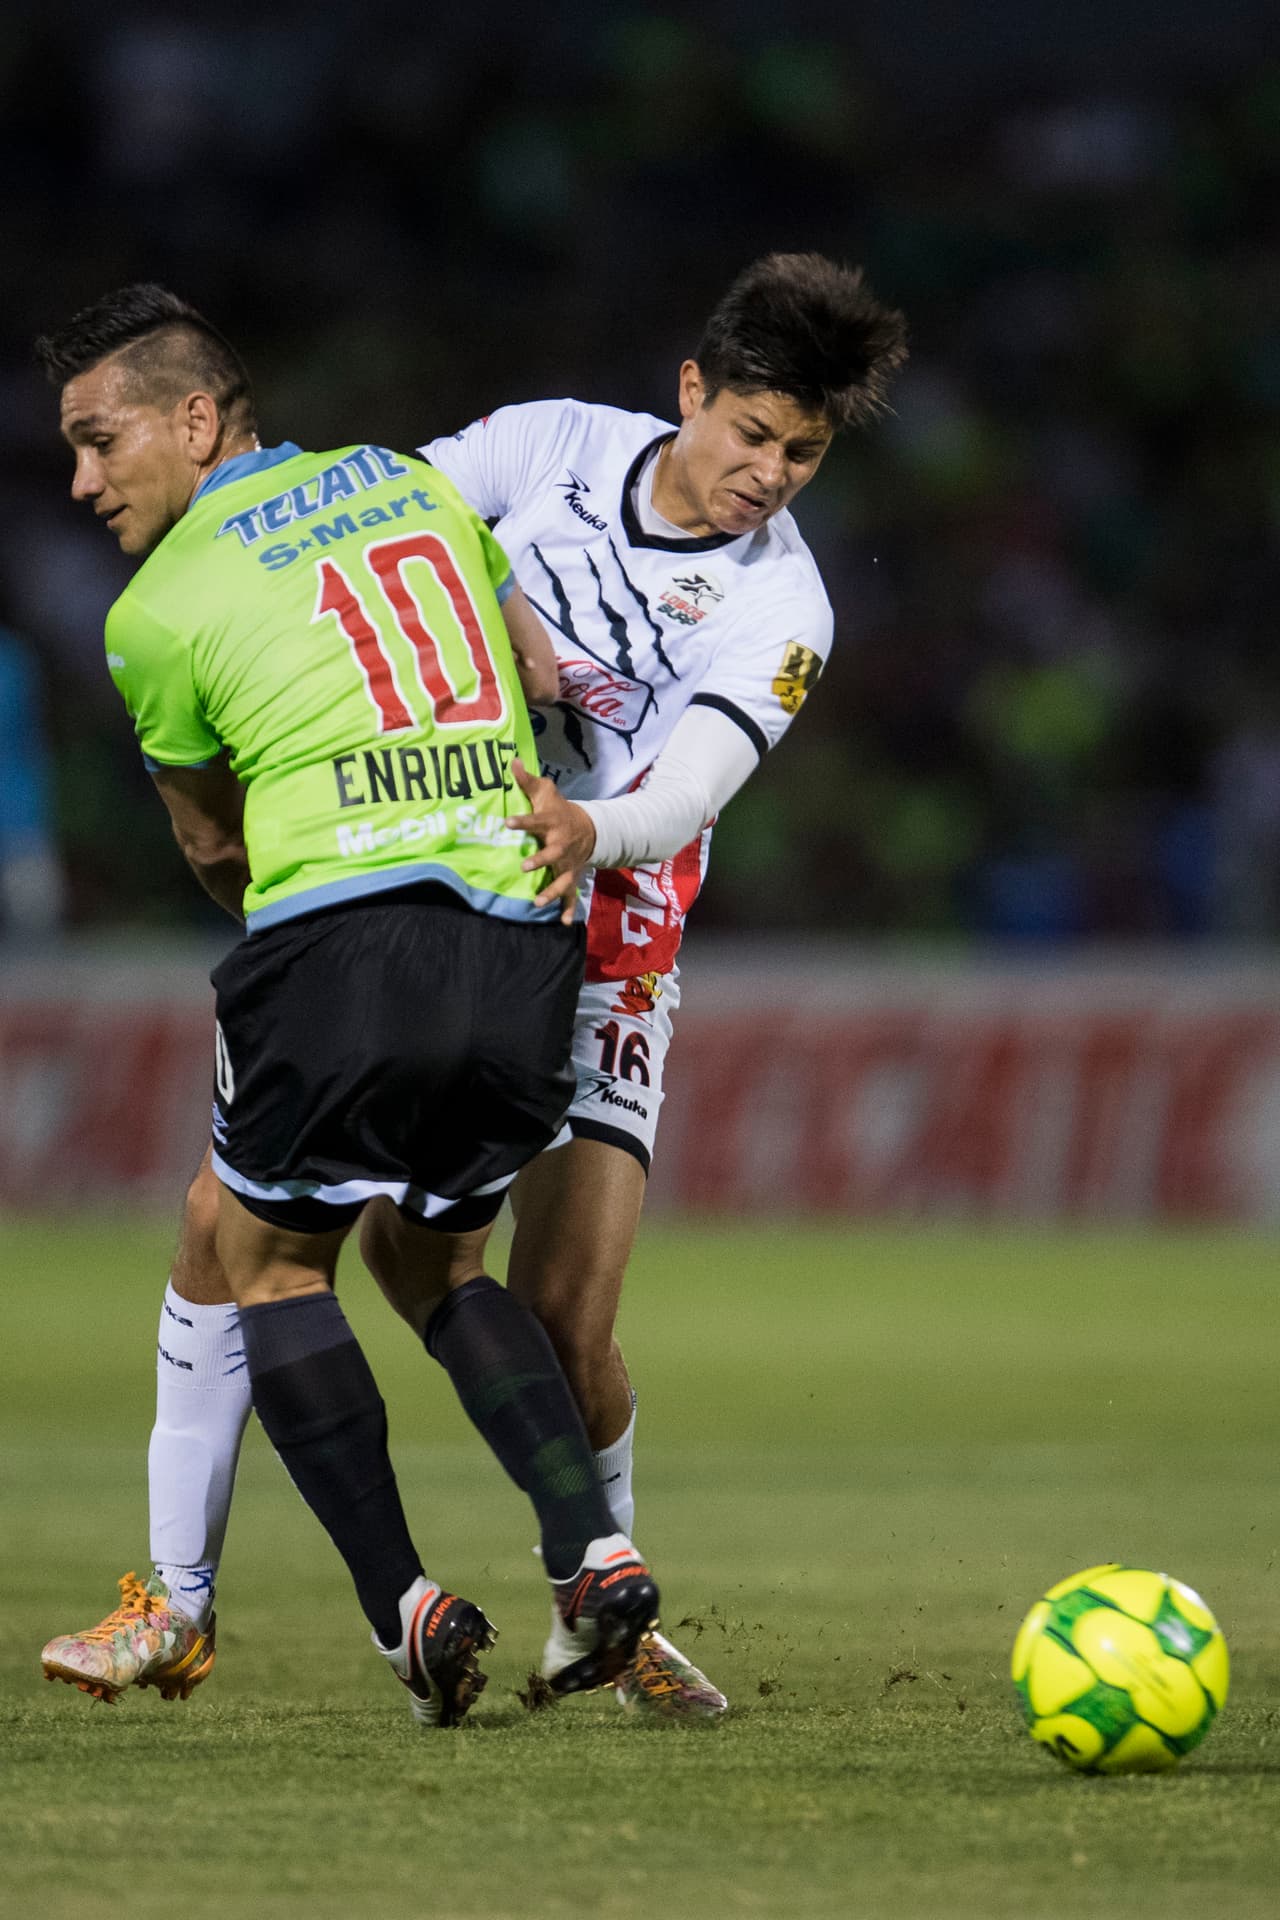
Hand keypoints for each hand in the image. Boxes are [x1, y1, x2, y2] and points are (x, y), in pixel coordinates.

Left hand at [505, 757, 596, 924]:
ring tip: (538, 902)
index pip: (535, 821)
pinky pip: (571, 894)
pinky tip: (564, 922)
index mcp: (552, 823)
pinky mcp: (571, 875)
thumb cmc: (559, 809)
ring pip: (562, 879)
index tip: (507, 823)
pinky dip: (569, 908)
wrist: (589, 828)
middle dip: (540, 860)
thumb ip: (527, 780)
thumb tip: (511, 761)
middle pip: (553, 854)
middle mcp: (561, 845)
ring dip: (551, 891)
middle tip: (524, 866)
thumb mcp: (546, 792)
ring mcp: (567, 863)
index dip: (522, 822)